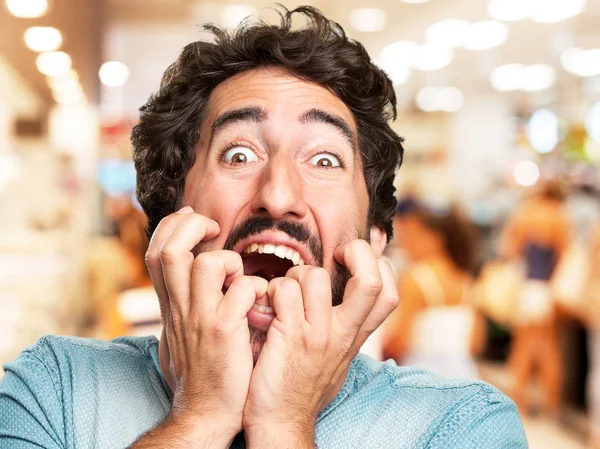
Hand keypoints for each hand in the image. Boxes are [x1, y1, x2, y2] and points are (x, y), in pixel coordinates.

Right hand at [145, 206, 267, 444]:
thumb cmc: (201, 371)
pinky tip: (259, 304)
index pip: (156, 253)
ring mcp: (201, 319)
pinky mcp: (224, 332)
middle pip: (171, 250)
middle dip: (192, 226)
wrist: (205, 413)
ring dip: (229, 261)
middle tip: (214, 229)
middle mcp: (180, 308)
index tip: (193, 219)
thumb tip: (189, 279)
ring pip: (206, 264)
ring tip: (240, 278)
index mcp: (171, 306)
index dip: (172, 227)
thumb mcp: (181, 333)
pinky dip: (255, 288)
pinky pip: (241, 290)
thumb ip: (184, 303)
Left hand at [242, 240, 398, 446]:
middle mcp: (342, 333)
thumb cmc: (304, 388)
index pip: (389, 293)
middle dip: (357, 252)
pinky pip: (282, 292)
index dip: (379, 266)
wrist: (281, 424)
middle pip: (371, 281)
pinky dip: (271, 289)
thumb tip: (350, 302)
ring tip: (286, 289)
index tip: (353, 262)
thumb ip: (346, 330)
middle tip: (335, 255)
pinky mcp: (288, 338)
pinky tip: (267, 304)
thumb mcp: (338, 359)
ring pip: (315, 276)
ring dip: (296, 273)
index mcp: (355, 336)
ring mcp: (316, 336)